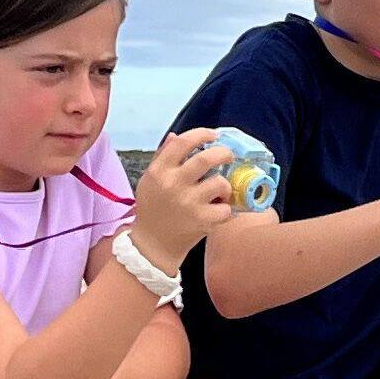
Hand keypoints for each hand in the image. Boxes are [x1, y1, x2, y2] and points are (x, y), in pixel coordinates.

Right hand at [128, 125, 244, 264]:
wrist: (152, 244)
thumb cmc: (153, 210)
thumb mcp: (150, 180)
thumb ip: (162, 157)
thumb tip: (176, 136)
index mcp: (159, 171)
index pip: (182, 142)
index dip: (202, 134)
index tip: (213, 135)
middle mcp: (173, 184)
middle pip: (206, 158)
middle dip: (224, 153)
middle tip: (229, 156)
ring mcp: (188, 203)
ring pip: (220, 183)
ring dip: (225, 185)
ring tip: (221, 191)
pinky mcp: (201, 221)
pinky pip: (225, 208)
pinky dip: (226, 209)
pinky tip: (219, 210)